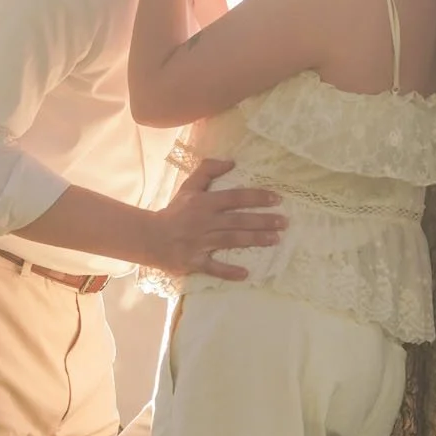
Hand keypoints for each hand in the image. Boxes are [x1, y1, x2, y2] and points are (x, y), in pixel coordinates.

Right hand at [147, 156, 282, 280]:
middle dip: (263, 220)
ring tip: (276, 239)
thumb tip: (231, 161)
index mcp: (204, 203)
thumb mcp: (188, 187)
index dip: (256, 198)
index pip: (234, 197)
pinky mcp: (194, 262)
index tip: (277, 199)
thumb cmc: (174, 212)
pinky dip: (228, 271)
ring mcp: (199, 243)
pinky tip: (246, 274)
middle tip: (284, 222)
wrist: (150, 237)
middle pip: (238, 220)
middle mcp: (204, 222)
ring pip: (231, 240)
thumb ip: (208, 171)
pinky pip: (213, 267)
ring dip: (254, 240)